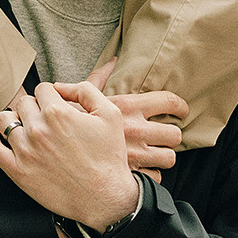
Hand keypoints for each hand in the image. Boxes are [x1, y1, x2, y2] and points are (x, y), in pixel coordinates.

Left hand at [0, 83, 142, 229]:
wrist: (106, 198)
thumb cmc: (109, 157)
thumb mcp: (109, 114)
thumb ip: (85, 90)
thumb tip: (59, 86)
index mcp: (58, 113)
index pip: (42, 89)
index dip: (51, 96)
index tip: (57, 108)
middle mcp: (38, 129)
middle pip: (24, 103)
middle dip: (35, 108)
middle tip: (47, 123)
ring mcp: (25, 150)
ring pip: (5, 119)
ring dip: (14, 119)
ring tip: (27, 129)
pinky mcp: (16, 171)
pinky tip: (0, 134)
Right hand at [51, 86, 186, 182]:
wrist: (55, 153)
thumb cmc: (69, 124)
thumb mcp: (82, 97)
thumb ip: (99, 78)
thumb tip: (112, 60)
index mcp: (128, 108)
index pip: (168, 102)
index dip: (180, 106)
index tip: (182, 110)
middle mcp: (137, 131)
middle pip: (174, 133)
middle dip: (171, 136)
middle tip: (164, 136)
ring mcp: (136, 155)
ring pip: (169, 157)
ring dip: (163, 157)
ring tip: (154, 155)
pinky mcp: (132, 176)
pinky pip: (156, 177)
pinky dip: (150, 175)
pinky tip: (140, 171)